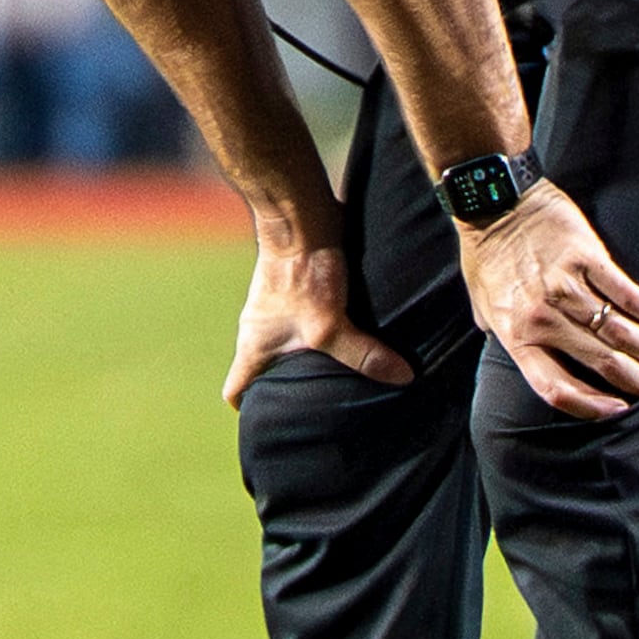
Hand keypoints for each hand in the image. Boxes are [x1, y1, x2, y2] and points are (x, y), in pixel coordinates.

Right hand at [223, 239, 413, 407]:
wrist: (303, 216)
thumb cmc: (301, 272)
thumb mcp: (331, 325)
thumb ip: (363, 355)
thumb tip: (403, 378)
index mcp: (254, 345)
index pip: (236, 388)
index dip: (250, 409)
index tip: (275, 421)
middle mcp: (262, 330)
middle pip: (267, 371)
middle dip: (292, 389)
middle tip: (323, 408)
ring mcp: (281, 309)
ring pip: (292, 346)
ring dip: (316, 359)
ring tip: (347, 377)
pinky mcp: (301, 290)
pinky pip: (312, 323)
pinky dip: (331, 334)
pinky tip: (359, 339)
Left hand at [455, 184, 638, 421]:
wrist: (492, 201)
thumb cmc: (485, 253)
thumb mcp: (482, 302)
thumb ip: (500, 332)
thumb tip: (513, 351)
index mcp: (515, 334)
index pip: (555, 387)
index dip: (589, 405)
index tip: (614, 408)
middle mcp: (543, 317)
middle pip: (597, 361)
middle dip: (629, 378)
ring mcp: (565, 287)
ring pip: (615, 330)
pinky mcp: (585, 257)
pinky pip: (623, 292)